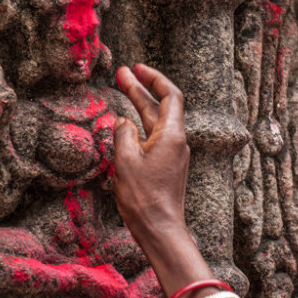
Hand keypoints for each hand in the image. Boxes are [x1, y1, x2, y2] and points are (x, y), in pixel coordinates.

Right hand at [113, 64, 189, 241]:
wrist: (159, 228)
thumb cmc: (143, 197)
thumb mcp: (125, 161)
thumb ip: (123, 134)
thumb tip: (122, 122)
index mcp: (171, 135)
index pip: (170, 95)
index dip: (154, 78)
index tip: (137, 68)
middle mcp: (176, 141)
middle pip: (160, 106)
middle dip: (140, 88)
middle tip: (121, 73)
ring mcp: (172, 153)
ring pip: (156, 121)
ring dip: (139, 104)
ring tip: (122, 88)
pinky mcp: (166, 165)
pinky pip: (153, 136)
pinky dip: (140, 123)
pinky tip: (127, 123)